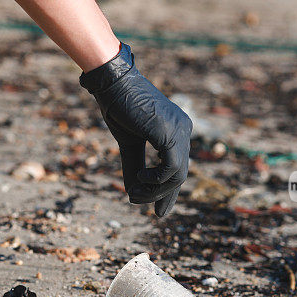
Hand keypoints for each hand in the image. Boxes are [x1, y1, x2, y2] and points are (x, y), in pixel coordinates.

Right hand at [80, 43, 191, 216]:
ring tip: (134, 193)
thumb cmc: (119, 107)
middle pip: (179, 174)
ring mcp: (181, 131)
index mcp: (176, 130)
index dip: (167, 192)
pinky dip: (155, 180)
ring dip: (155, 190)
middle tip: (136, 202)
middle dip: (160, 195)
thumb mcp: (129, 143)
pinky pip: (171, 169)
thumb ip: (134, 167)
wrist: (112, 84)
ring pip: (177, 175)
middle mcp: (184, 129)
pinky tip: (140, 179)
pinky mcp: (171, 134)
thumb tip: (134, 194)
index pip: (177, 167)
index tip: (158, 212)